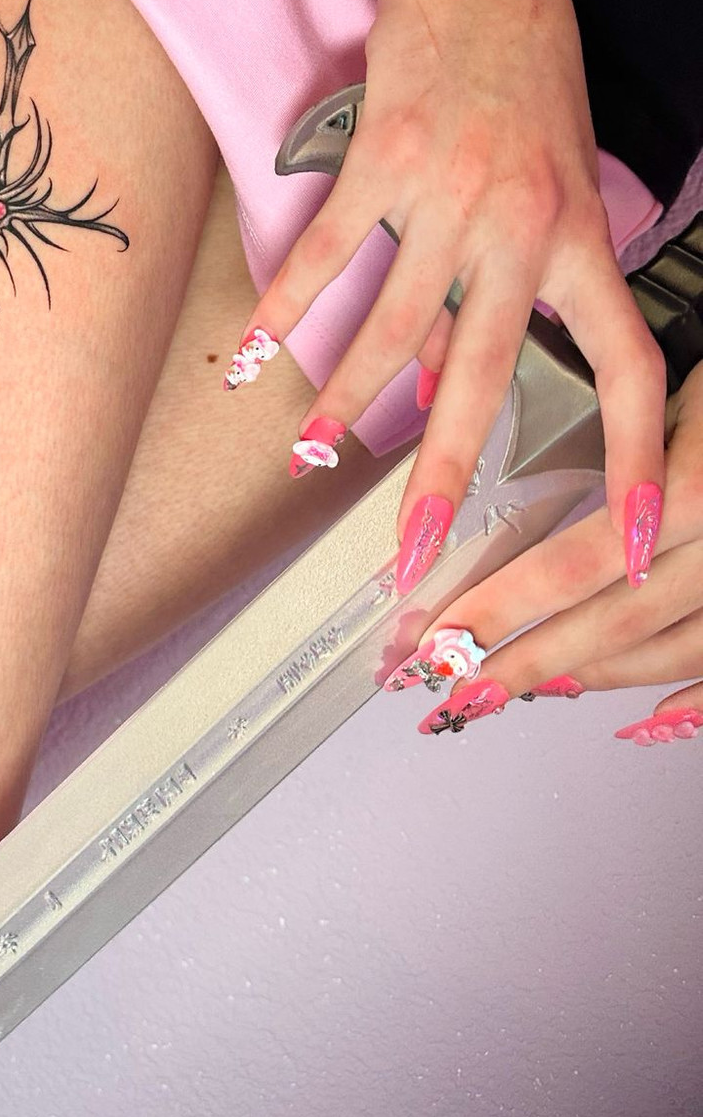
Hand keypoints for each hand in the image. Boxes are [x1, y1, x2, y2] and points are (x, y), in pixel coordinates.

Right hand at [226, 0, 667, 593]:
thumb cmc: (524, 74)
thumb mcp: (546, 188)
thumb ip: (499, 293)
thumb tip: (436, 384)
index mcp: (582, 239)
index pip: (630, 370)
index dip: (638, 462)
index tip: (635, 542)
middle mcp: (526, 226)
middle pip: (487, 378)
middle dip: (444, 478)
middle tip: (412, 555)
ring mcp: (454, 193)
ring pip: (394, 325)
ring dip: (343, 400)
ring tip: (305, 450)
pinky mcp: (387, 156)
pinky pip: (329, 251)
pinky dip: (284, 305)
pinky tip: (249, 349)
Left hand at [386, 358, 702, 743]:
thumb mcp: (677, 394)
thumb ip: (619, 450)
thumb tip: (534, 505)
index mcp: (693, 487)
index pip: (577, 562)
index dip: (502, 606)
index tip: (439, 632)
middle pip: (615, 619)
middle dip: (526, 661)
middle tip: (458, 686)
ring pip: (669, 650)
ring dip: (591, 676)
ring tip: (528, 686)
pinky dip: (687, 701)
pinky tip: (646, 722)